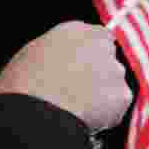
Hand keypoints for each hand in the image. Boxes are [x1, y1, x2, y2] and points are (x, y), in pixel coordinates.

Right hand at [0, 21, 131, 131]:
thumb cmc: (25, 84)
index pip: (98, 36)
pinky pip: (117, 106)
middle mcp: (100, 46)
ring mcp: (115, 70)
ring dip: (103, 95)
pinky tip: (86, 117)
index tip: (85, 67)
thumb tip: (66, 60)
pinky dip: (107, 115)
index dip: (93, 54)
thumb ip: (60, 51)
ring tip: (76, 107)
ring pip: (114, 84)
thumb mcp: (33, 53)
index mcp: (75, 31)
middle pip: (108, 61)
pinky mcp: (123, 94)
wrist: (38, 110)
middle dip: (99, 76)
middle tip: (78, 92)